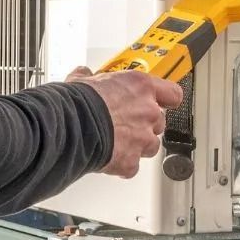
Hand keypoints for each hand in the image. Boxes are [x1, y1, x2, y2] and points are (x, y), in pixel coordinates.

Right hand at [68, 68, 183, 177]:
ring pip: (150, 145)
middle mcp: (148, 111)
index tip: (162, 102)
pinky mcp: (131, 160)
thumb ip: (88, 78)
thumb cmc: (75, 102)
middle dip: (144, 125)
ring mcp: (143, 138)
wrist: (67, 127)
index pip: (172, 93)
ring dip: (137, 146)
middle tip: (124, 124)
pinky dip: (122, 164)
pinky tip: (107, 158)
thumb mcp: (81, 81)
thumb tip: (83, 74)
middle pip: (159, 122)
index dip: (167, 99)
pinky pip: (132, 165)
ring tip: (115, 142)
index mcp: (141, 87)